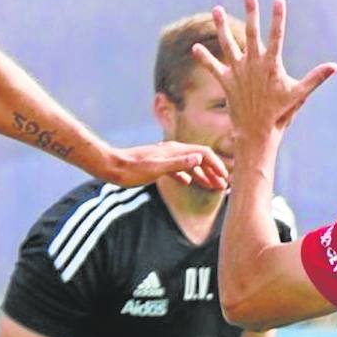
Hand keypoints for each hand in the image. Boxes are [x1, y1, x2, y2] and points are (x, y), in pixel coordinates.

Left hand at [107, 142, 228, 191]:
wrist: (111, 167)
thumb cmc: (131, 169)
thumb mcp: (156, 168)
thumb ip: (178, 163)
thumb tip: (199, 159)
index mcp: (174, 150)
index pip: (202, 154)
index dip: (216, 165)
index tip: (224, 178)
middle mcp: (172, 152)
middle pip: (198, 159)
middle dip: (213, 171)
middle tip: (224, 185)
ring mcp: (164, 158)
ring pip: (189, 165)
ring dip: (202, 175)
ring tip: (212, 186)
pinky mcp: (157, 166)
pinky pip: (178, 169)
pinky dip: (187, 175)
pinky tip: (189, 183)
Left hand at [192, 0, 336, 150]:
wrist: (257, 132)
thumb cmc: (281, 113)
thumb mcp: (299, 94)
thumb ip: (316, 78)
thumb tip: (334, 66)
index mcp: (272, 64)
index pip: (277, 36)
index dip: (278, 17)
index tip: (279, 0)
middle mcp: (253, 64)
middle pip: (252, 33)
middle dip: (251, 13)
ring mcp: (239, 72)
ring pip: (228, 44)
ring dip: (221, 27)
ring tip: (215, 9)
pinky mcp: (226, 82)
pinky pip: (212, 67)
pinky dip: (204, 58)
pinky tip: (195, 47)